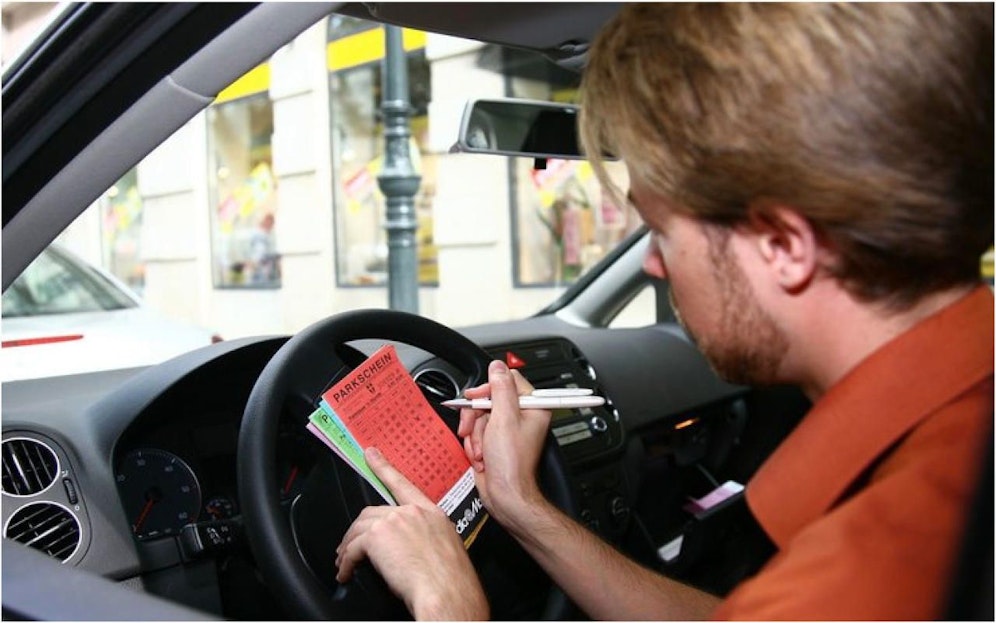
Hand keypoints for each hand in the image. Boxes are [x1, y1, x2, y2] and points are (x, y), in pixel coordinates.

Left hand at [335, 447, 488, 619]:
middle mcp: (412, 513)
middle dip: (358, 531)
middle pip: (373, 513)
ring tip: (345, 564)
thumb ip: (426, 540)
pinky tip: (346, 573)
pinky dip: (346, 563)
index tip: (372, 455)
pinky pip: (352, 549)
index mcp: (432, 514)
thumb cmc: (452, 581)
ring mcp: (394, 522)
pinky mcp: (377, 537)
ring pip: (360, 529)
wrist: (447, 592)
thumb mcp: (446, 551)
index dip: (384, 468)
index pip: (403, 484)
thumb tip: (409, 551)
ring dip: (348, 548)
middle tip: (350, 547)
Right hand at [457, 360, 551, 524]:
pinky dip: (474, 445)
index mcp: (532, 407)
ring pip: (479, 417)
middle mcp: (520, 417)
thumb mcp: (504, 419)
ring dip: (475, 435)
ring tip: (483, 450)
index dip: (489, 389)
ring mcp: (506, 430)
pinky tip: (482, 457)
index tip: (478, 399)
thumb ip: (500, 389)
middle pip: (488, 400)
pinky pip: (476, 433)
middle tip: (475, 430)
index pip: (507, 381)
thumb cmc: (512, 464)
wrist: (505, 496)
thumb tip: (497, 366)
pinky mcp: (494, 442)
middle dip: (477, 419)